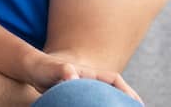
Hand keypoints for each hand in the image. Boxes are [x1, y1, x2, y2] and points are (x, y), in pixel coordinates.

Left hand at [23, 51, 141, 103]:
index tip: (136, 101)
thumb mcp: (53, 68)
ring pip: (105, 97)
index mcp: (90, 73)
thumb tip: (72, 76)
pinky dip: (101, 106)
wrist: (34, 71)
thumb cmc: (45, 67)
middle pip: (114, 90)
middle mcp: (91, 80)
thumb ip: (63, 70)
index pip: (114, 80)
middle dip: (126, 100)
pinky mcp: (78, 96)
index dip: (127, 90)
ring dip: (115, 104)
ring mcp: (85, 88)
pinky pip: (93, 102)